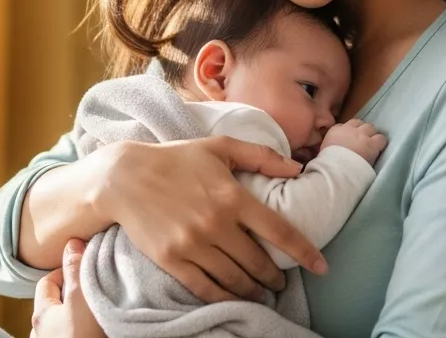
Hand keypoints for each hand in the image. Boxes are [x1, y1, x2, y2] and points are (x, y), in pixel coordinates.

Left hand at [30, 239, 104, 337]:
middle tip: (93, 290)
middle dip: (71, 295)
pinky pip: (69, 336)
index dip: (65, 270)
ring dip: (75, 318)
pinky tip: (94, 331)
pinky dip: (78, 332)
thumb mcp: (81, 298)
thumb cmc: (83, 337)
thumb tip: (71, 243)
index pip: (46, 281)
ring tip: (95, 314)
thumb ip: (76, 270)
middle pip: (53, 304)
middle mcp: (40, 333)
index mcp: (40, 314)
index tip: (85, 268)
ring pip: (61, 324)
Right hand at [101, 137, 327, 303]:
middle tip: (281, 282)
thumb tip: (296, 169)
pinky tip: (235, 297)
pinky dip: (226, 297)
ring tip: (262, 292)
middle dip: (275, 278)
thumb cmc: (176, 159)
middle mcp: (216, 224)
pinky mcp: (172, 260)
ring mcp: (193, 244)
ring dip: (254, 290)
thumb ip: (261, 156)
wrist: (124, 177)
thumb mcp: (220, 147)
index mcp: (233, 196)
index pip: (279, 231)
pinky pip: (207, 287)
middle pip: (258, 262)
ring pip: (235, 279)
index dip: (304, 252)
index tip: (321, 266)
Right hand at [321, 119, 386, 164]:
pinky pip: (381, 139)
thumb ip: (331, 143)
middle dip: (362, 130)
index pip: (346, 125)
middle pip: (360, 123)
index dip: (351, 131)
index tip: (351, 138)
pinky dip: (380, 143)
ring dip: (371, 135)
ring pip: (371, 128)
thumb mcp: (324, 149)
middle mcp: (350, 129)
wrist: (337, 169)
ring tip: (371, 144)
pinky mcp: (372, 144)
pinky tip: (378, 150)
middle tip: (363, 141)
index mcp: (336, 130)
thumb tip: (334, 145)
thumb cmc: (327, 162)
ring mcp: (362, 135)